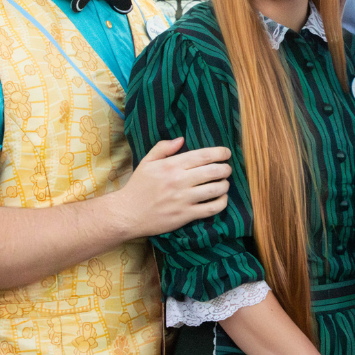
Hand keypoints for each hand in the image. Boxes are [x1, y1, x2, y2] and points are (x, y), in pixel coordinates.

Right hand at [114, 138, 231, 237]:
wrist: (128, 214)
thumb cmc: (138, 187)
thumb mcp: (147, 162)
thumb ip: (163, 148)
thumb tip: (181, 139)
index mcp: (171, 165)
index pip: (203, 155)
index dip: (220, 152)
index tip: (227, 153)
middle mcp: (180, 181)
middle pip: (213, 171)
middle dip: (225, 169)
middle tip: (226, 169)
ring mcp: (184, 199)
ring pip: (216, 189)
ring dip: (225, 184)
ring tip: (224, 183)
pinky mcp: (186, 215)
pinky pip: (212, 208)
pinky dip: (222, 202)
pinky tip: (221, 198)